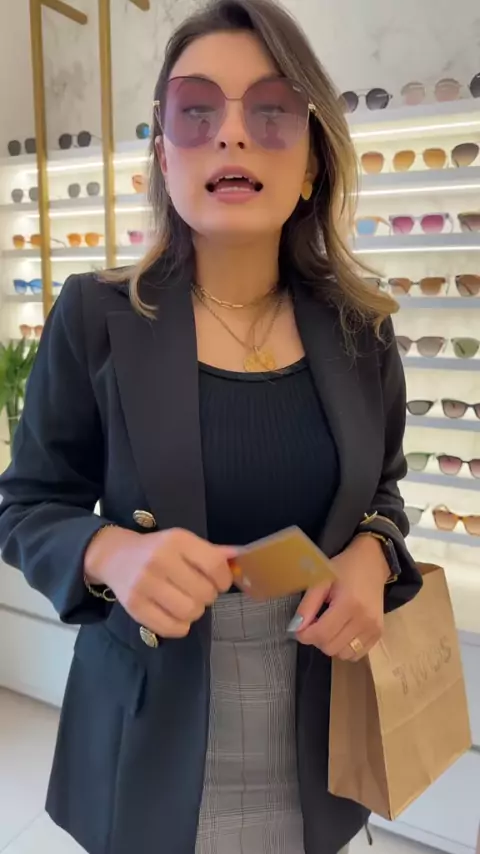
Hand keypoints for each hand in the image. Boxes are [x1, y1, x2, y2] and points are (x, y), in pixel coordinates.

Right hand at [85, 526, 234, 637]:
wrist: (114, 556)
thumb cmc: (156, 550)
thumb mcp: (182, 543)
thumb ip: (211, 552)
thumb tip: (240, 557)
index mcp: (176, 540)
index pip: (214, 565)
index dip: (224, 579)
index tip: (219, 582)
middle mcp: (159, 560)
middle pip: (204, 593)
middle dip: (208, 596)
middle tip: (198, 591)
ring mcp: (145, 584)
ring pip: (190, 612)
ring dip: (195, 612)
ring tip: (187, 602)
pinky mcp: (134, 606)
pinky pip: (172, 628)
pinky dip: (180, 626)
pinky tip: (175, 614)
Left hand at [290, 535, 388, 660]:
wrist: (372, 563)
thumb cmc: (343, 569)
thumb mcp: (320, 580)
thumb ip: (307, 605)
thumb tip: (296, 628)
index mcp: (349, 604)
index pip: (321, 634)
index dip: (304, 635)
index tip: (299, 627)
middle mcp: (364, 620)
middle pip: (331, 647)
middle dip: (317, 639)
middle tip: (316, 622)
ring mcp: (374, 629)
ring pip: (343, 654)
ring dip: (331, 645)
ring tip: (330, 627)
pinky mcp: (379, 634)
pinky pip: (357, 654)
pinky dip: (345, 648)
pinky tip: (342, 632)